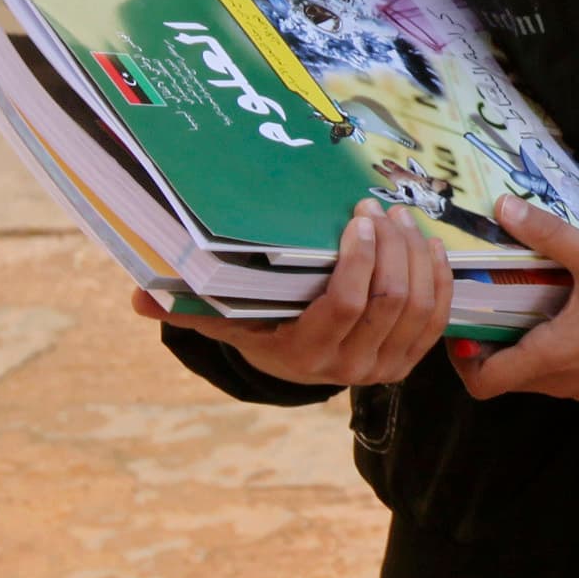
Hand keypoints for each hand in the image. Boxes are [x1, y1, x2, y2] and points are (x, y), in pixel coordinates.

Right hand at [139, 199, 451, 386]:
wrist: (296, 365)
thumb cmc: (261, 330)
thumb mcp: (227, 320)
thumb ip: (190, 309)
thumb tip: (138, 296)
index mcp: (306, 355)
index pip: (347, 305)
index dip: (360, 259)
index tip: (357, 219)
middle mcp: (351, 367)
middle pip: (391, 300)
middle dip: (393, 247)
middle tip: (381, 210)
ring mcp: (386, 367)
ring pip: (420, 305)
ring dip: (418, 255)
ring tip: (403, 219)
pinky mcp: (411, 360)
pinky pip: (438, 317)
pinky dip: (440, 278)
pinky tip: (431, 245)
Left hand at [449, 196, 578, 401]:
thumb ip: (547, 234)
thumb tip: (502, 207)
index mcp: (551, 358)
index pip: (484, 382)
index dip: (462, 360)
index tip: (465, 324)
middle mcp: (562, 382)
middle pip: (506, 377)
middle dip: (491, 342)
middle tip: (492, 300)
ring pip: (534, 376)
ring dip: (522, 345)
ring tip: (527, 301)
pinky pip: (561, 373)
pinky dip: (550, 350)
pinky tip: (566, 312)